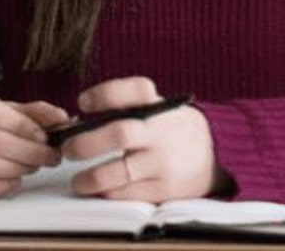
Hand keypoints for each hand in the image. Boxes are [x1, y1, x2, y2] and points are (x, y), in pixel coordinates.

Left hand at [62, 76, 220, 202]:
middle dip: (85, 143)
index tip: (83, 103)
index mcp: (162, 106)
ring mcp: (165, 162)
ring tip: (78, 181)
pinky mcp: (165, 188)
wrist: (216, 156)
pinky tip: (99, 190)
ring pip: (120, 170)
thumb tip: (77, 123)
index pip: (135, 91)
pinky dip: (108, 192)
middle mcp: (163, 132)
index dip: (105, 94)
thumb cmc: (173, 130)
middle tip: (68, 149)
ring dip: (90, 177)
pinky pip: (128, 193)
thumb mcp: (161, 109)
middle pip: (120, 133)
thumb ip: (129, 110)